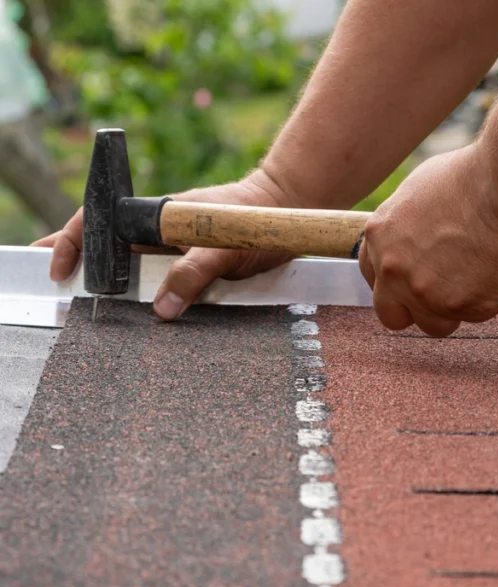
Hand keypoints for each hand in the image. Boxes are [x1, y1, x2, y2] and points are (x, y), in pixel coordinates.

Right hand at [32, 170, 295, 319]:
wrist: (287, 209)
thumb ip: (194, 274)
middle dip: (77, 262)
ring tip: (80, 299)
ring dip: (109, 280)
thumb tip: (161, 308)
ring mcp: (176, 244)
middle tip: (51, 284)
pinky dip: (142, 289)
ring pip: (133, 262)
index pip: (99, 221)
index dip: (72, 242)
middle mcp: (161, 229)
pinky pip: (160, 274)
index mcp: (157, 216)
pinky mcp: (192, 259)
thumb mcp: (225, 249)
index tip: (59, 267)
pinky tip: (132, 305)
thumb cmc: (257, 220)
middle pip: (108, 244)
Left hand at [358, 145, 497, 336]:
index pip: (373, 277)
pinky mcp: (462, 307)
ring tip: (477, 278)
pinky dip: (486, 299)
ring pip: (434, 324)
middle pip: (392, 315)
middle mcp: (394, 270)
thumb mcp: (421, 189)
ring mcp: (426, 294)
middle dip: (414, 309)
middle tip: (442, 291)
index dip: (396, 280)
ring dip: (452, 309)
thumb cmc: (473, 178)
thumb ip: (407, 224)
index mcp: (381, 237)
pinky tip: (496, 270)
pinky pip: (473, 315)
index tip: (416, 276)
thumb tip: (418, 238)